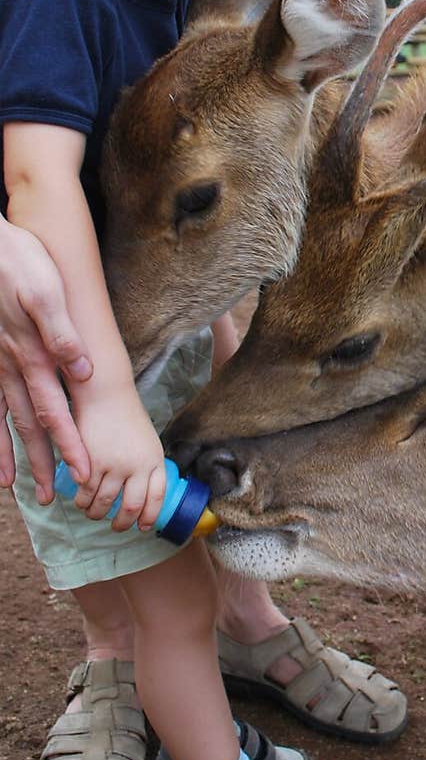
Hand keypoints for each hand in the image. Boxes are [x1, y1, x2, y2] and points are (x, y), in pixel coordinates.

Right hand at [0, 219, 92, 499]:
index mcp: (31, 354)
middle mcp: (10, 366)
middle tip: (54, 497)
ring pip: (5, 418)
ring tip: (19, 488)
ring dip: (13, 455)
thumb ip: (62, 333)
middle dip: (44, 461)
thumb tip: (83, 370)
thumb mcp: (45, 290)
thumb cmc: (17, 261)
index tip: (83, 473)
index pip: (54, 410)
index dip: (69, 443)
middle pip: (30, 424)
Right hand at [72, 388, 165, 531]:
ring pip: (104, 503)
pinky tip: (80, 500)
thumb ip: (147, 466)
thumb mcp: (147, 441)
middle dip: (122, 524)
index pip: (156, 498)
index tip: (143, 527)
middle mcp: (138, 465)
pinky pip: (85, 492)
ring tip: (92, 513)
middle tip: (115, 527)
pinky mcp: (92, 462)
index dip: (150, 517)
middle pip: (131, 507)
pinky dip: (81, 501)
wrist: (106, 395)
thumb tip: (144, 494)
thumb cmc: (125, 417)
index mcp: (155, 460)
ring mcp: (115, 465)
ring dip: (96, 514)